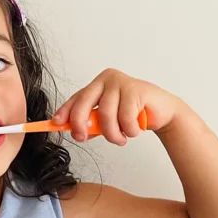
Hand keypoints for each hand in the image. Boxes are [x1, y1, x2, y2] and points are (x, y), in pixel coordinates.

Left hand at [53, 69, 180, 144]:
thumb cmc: (133, 113)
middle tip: (83, 137)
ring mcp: (121, 82)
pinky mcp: (136, 89)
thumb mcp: (108, 119)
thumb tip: (76, 132)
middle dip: (80, 125)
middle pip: (84, 104)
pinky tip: (134, 129)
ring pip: (106, 115)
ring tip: (121, 138)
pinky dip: (129, 130)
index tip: (55, 123)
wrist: (161, 111)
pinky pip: (125, 118)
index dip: (64, 112)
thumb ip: (92, 123)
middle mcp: (106, 80)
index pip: (76, 98)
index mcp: (97, 85)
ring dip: (113, 134)